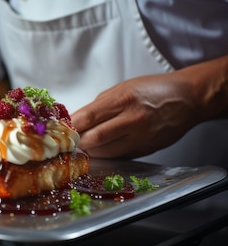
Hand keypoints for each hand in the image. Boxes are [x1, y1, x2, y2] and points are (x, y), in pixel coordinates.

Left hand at [72, 56, 227, 158]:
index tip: (60, 130)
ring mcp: (140, 138)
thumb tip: (77, 120)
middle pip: (93, 139)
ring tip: (83, 144)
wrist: (186, 99)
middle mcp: (132, 120)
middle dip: (77, 141)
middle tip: (68, 140)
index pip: (88, 118)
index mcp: (123, 100)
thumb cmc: (151, 90)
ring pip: (104, 152)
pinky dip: (105, 153)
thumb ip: (98, 106)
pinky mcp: (145, 150)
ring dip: (90, 150)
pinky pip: (118, 156)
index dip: (71, 126)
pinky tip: (100, 148)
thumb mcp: (121, 89)